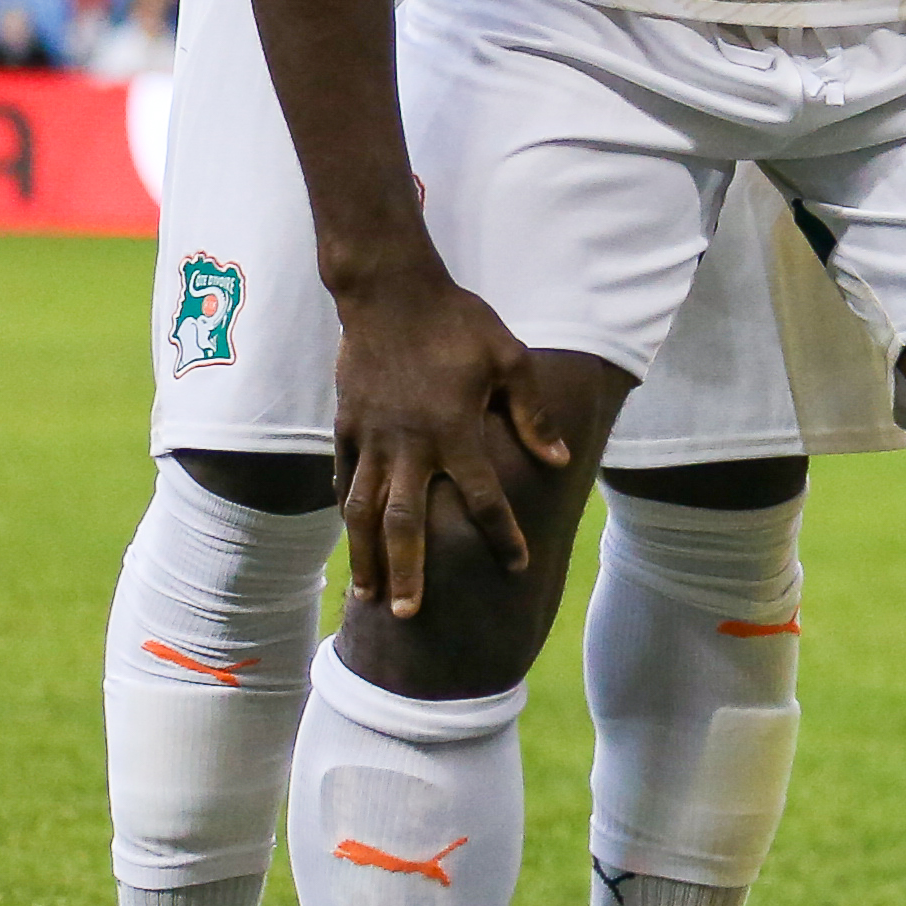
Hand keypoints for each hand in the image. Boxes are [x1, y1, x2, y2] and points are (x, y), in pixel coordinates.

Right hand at [326, 265, 575, 619]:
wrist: (390, 292)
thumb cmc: (458, 323)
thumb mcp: (510, 360)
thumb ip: (532, 415)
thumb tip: (561, 461)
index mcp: (454, 432)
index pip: (482, 498)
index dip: (502, 535)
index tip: (516, 568)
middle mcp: (408, 445)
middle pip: (405, 523)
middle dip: (407, 571)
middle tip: (408, 614)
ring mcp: (371, 437)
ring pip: (363, 510)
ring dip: (366, 554)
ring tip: (367, 594)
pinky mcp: (346, 425)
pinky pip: (345, 477)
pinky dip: (348, 509)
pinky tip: (352, 536)